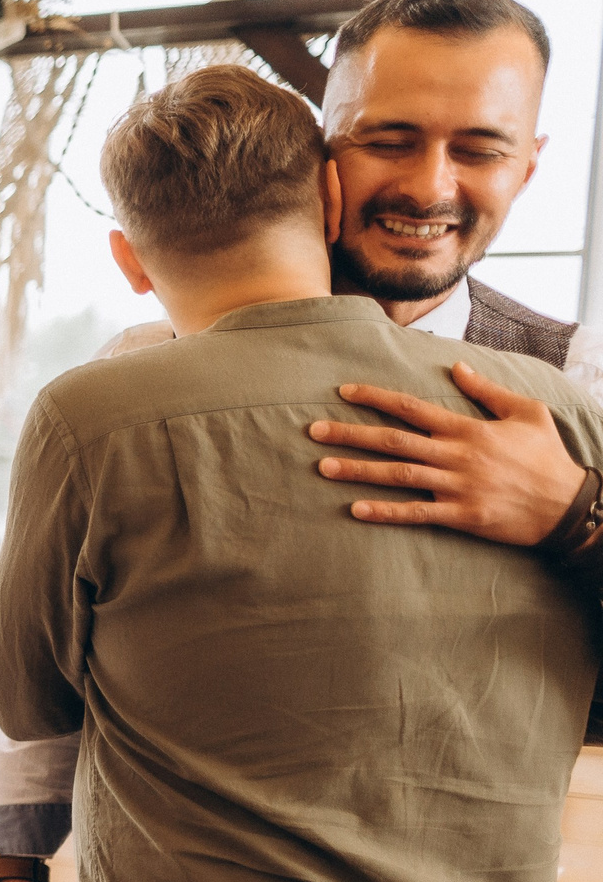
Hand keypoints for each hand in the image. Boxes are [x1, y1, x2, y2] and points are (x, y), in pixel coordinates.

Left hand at [309, 363, 586, 544]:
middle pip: (394, 440)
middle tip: (313, 431)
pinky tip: (356, 509)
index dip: (375, 397)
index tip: (343, 391)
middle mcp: (457, 455)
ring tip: (323, 466)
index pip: (412, 408)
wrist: (569, 505)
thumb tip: (457, 366)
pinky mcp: (461, 515)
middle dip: (351, 433)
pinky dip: (385, 512)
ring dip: (358, 470)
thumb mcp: (527, 413)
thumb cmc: (548, 456)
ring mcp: (457, 486)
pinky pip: (416, 513)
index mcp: (468, 429)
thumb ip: (488, 390)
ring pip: (398, 475)